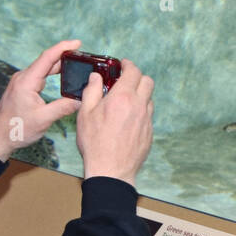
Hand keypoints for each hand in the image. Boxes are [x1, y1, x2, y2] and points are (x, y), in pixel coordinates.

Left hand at [0, 39, 84, 161]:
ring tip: (75, 62)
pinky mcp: (21, 87)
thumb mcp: (44, 119)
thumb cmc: (17, 129)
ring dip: (58, 64)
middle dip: (64, 55)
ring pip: (42, 68)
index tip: (77, 42)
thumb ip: (64, 107)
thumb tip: (81, 99)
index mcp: (27, 81)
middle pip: (46, 61)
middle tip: (82, 55)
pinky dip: (51, 72)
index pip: (47, 58)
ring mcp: (21, 82)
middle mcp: (22, 77)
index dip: (63, 48)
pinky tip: (61, 74)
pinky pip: (38, 75)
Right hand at [76, 58, 153, 186]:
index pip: (133, 71)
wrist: (111, 170)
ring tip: (125, 101)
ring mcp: (146, 120)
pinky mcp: (149, 133)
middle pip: (147, 81)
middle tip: (126, 80)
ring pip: (149, 99)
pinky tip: (128, 119)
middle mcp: (138, 106)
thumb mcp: (85, 114)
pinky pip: (148, 115)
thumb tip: (96, 77)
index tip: (123, 65)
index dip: (128, 65)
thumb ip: (91, 91)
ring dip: (140, 95)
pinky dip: (140, 111)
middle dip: (137, 77)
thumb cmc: (95, 143)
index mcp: (122, 97)